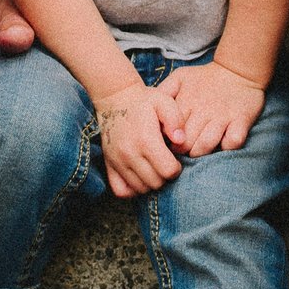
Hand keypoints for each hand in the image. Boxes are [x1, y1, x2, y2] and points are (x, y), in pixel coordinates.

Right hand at [94, 81, 184, 195]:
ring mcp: (117, 161)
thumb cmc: (144, 100)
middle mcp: (130, 154)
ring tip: (153, 168)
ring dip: (150, 183)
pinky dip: (132, 190)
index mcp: (146, 140)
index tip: (175, 159)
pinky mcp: (108, 164)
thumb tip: (180, 141)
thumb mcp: (164, 101)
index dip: (176, 168)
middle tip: (165, 163)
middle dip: (165, 176)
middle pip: (156, 183)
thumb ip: (176, 120)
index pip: (168, 171)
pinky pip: (121, 191)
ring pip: (140, 189)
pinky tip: (139, 177)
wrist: (115, 98)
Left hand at [157, 61, 266, 157]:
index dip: (166, 141)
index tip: (166, 145)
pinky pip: (234, 141)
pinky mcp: (241, 120)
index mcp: (186, 102)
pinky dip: (227, 147)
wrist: (237, 70)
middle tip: (181, 154)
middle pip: (187, 141)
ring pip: (207, 144)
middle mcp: (204, 110)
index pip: (170, 129)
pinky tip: (222, 146)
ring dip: (200, 152)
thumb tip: (147, 107)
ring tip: (197, 153)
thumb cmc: (204, 78)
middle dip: (181, 152)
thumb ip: (164, 91)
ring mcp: (223, 116)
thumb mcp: (180, 78)